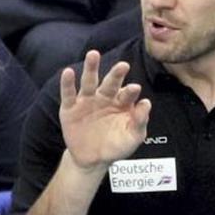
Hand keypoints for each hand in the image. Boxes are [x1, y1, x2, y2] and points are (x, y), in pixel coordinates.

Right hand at [59, 51, 151, 170]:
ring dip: (91, 68)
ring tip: (93, 55)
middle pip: (110, 83)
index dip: (130, 91)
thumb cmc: (116, 146)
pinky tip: (68, 72)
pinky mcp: (70, 108)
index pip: (127, 94)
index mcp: (121, 103)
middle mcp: (104, 97)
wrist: (92, 160)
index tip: (135, 89)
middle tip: (123, 65)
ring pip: (89, 82)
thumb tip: (146, 103)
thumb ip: (139, 121)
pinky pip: (68, 94)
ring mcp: (86, 101)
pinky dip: (67, 83)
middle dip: (116, 74)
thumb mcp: (132, 137)